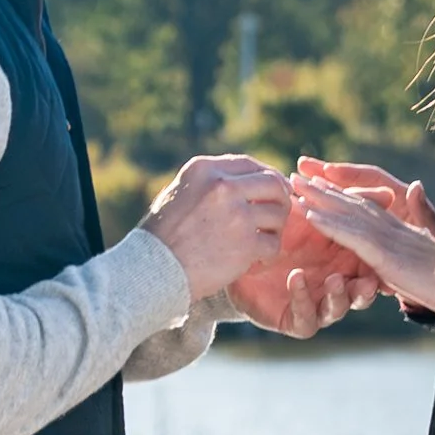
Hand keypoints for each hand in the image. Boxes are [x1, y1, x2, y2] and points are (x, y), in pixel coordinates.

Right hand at [142, 154, 291, 301]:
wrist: (153, 270)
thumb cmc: (161, 237)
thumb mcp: (177, 194)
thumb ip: (208, 184)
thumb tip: (243, 181)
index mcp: (204, 170)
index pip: (248, 164)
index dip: (266, 175)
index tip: (273, 189)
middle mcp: (223, 186)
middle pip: (272, 183)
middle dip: (281, 198)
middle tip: (278, 214)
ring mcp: (237, 214)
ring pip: (277, 213)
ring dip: (275, 229)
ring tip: (263, 240)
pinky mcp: (246, 243)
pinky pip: (273, 244)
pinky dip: (268, 254)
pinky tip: (258, 261)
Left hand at [228, 203, 380, 336]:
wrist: (241, 251)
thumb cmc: (285, 230)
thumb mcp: (316, 213)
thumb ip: (346, 205)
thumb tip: (389, 194)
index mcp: (348, 264)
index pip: (372, 268)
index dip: (381, 265)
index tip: (387, 258)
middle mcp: (337, 288)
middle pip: (361, 294)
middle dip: (367, 289)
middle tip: (369, 281)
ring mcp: (317, 305)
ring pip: (337, 308)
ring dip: (339, 295)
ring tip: (334, 279)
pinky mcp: (295, 320)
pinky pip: (305, 316)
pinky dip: (302, 296)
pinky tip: (296, 277)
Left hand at [290, 174, 434, 320]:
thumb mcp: (425, 257)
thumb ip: (416, 234)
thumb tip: (414, 203)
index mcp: (398, 229)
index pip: (363, 205)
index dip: (338, 194)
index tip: (316, 183)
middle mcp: (391, 226)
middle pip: (350, 201)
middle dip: (321, 188)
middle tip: (294, 174)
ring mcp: (387, 238)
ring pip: (346, 212)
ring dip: (317, 198)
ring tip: (293, 185)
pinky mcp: (384, 254)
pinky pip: (351, 235)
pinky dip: (329, 224)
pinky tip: (309, 216)